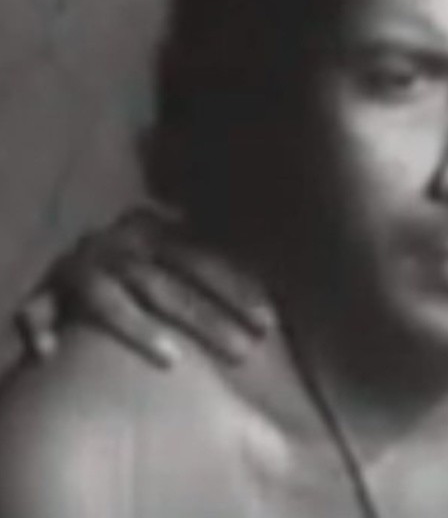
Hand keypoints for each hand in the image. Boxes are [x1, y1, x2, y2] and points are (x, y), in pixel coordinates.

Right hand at [13, 207, 275, 368]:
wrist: (73, 254)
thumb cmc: (142, 263)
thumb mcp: (175, 251)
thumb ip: (212, 263)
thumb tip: (272, 298)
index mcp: (154, 231)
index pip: (201, 258)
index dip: (236, 289)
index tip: (269, 323)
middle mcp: (116, 246)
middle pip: (164, 284)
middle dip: (206, 318)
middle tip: (242, 352)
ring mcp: (76, 268)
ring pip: (106, 298)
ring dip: (138, 327)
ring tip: (172, 358)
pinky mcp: (39, 292)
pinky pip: (33, 310)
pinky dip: (40, 327)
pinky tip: (52, 354)